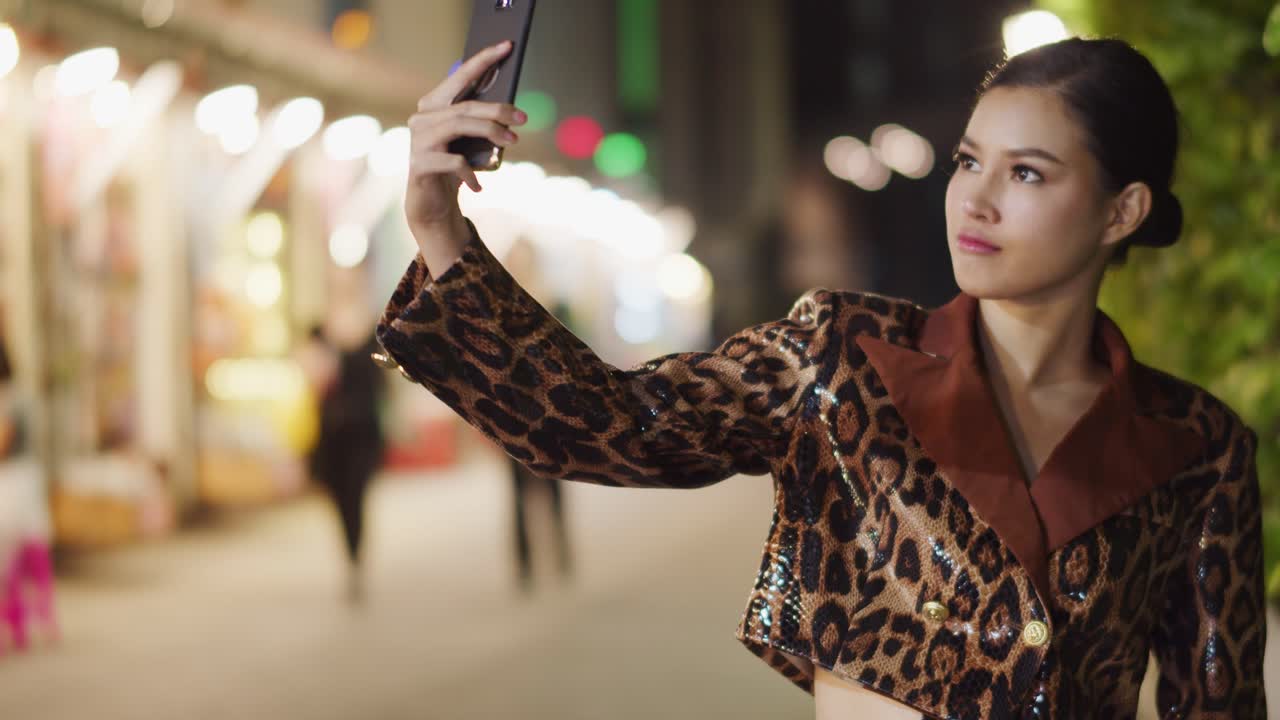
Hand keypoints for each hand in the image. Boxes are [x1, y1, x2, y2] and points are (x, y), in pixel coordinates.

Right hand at [404, 42, 527, 256]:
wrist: (431, 203)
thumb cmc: (454, 166)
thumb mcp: (470, 141)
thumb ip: (481, 122)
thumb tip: (511, 112)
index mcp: (434, 105)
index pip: (460, 76)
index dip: (483, 59)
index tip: (506, 46)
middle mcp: (421, 118)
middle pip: (464, 105)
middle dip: (497, 109)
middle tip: (522, 118)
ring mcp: (417, 141)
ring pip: (458, 125)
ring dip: (490, 132)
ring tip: (512, 141)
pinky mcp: (419, 164)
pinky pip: (454, 161)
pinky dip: (471, 172)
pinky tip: (479, 185)